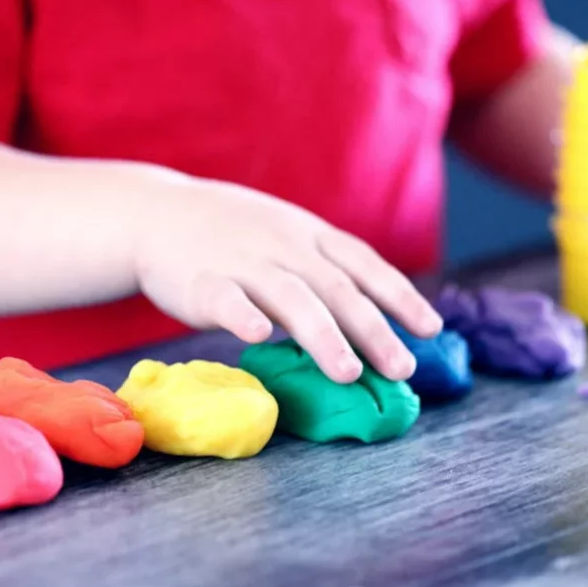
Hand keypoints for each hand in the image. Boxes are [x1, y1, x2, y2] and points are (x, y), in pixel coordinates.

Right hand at [132, 177, 442, 382]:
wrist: (155, 213)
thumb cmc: (232, 234)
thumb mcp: (286, 235)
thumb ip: (323, 269)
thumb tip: (374, 317)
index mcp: (308, 235)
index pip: (364, 264)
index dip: (400, 296)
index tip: (432, 329)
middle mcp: (284, 246)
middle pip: (337, 288)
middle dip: (374, 329)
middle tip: (402, 369)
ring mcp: (243, 261)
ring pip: (290, 297)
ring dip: (323, 336)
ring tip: (348, 373)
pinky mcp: (201, 281)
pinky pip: (225, 298)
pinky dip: (243, 316)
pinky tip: (260, 336)